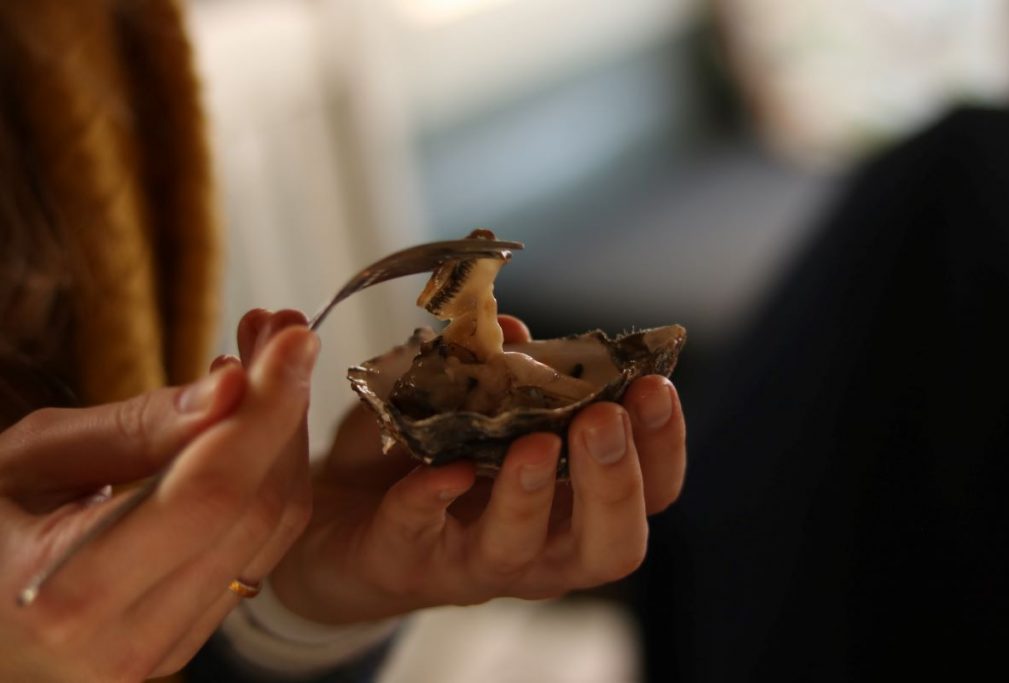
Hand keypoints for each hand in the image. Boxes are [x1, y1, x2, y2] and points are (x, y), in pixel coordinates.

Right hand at [0, 324, 318, 680]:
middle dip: (283, 410)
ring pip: (273, 531)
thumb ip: (133, 428)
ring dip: (284, 437)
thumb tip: (235, 386)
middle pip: (257, 511)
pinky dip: (266, 477)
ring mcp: (167, 650)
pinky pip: (258, 549)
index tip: (296, 339)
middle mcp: (131, 642)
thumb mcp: (27, 460)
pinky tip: (249, 423)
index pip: (211, 495)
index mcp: (73, 597)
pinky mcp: (188, 639)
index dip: (265, 410)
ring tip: (269, 365)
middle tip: (284, 334)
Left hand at [270, 315, 685, 623]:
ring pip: (522, 553)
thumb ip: (496, 370)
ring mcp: (474, 564)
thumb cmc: (429, 461)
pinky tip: (444, 469)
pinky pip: (421, 538)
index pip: (649, 491)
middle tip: (603, 420)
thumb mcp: (469, 406)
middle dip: (614, 481)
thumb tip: (512, 325)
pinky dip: (433, 501)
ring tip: (535, 445)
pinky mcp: (404, 562)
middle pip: (610, 544)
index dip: (663, 446)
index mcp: (571, 504)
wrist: (340, 519)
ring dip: (531, 496)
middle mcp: (539, 548)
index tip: (655, 385)